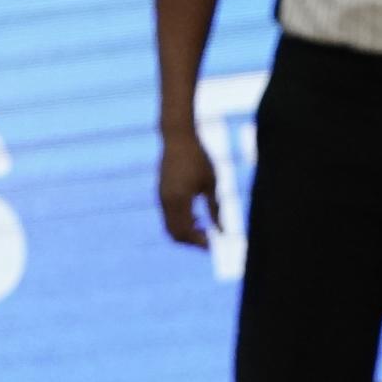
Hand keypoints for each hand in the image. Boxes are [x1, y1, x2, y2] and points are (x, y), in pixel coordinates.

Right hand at [159, 132, 219, 247]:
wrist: (177, 136)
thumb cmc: (199, 157)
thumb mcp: (212, 183)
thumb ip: (216, 209)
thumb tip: (222, 232)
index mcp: (181, 199)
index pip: (187, 231)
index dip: (199, 242)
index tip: (213, 244)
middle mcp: (167, 201)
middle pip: (175, 234)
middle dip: (191, 241)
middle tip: (208, 240)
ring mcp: (161, 197)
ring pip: (170, 227)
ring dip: (186, 233)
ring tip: (203, 226)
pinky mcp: (160, 193)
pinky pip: (168, 217)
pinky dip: (180, 223)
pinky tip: (196, 217)